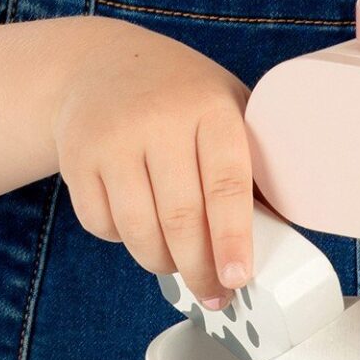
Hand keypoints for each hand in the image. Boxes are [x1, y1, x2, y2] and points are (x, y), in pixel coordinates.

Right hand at [51, 24, 254, 308]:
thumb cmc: (181, 97)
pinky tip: (138, 225)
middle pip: (180, 218)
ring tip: (177, 264)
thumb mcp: (226, 108)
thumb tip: (283, 233)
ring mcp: (112, 138)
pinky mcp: (76, 157)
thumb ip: (252, 161)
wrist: (101, 64)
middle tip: (215, 294)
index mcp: (210, 107)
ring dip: (162, 262)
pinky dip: (122, 240)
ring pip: (138, 230)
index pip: (226, 184)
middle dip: (200, 270)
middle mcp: (159, 119)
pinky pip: (101, 224)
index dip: (233, 239)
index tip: (239, 277)